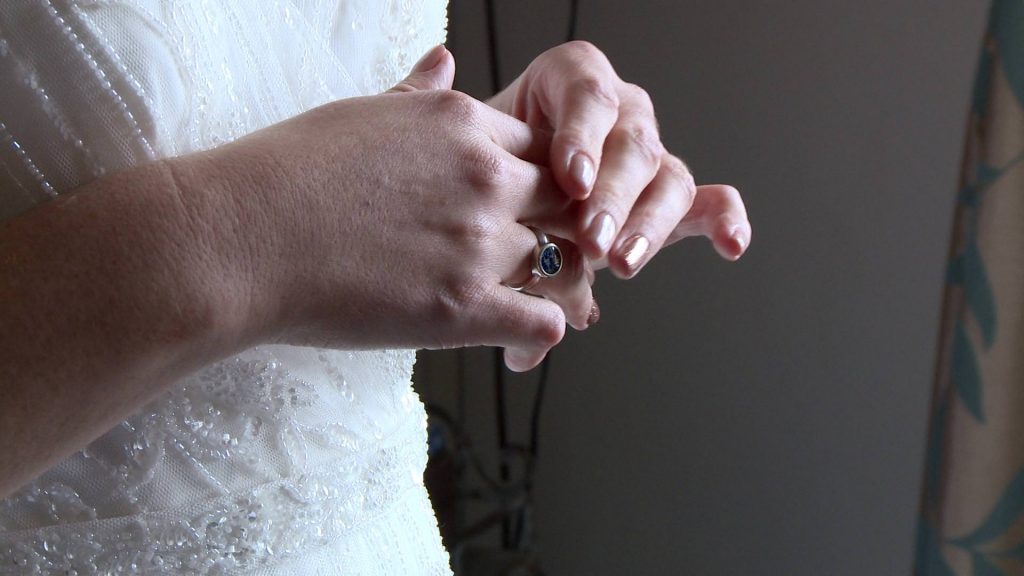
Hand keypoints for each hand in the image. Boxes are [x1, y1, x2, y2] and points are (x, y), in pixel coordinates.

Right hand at [176, 47, 591, 370]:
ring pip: (558, 260)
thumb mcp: (359, 112)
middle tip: (542, 253)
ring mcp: (480, 243)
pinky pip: (542, 320)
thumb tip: (445, 60)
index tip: (519, 204)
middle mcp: (486, 177)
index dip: (533, 179)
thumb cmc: (286, 172)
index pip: (540, 147)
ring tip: (528, 301)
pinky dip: (540, 330)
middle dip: (557, 226)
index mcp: (462, 123)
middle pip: (564, 200)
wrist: (239, 238)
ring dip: (550, 282)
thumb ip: (417, 92)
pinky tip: (519, 338)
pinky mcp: (464, 307)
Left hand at [488, 41, 751, 277]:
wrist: (500, 198)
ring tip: (622, 261)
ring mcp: (648, 155)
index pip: (587, 93)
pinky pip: (708, 200)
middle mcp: (617, 114)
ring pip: (667, 177)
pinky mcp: (669, 196)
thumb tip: (443, 94)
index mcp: (568, 83)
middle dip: (612, 194)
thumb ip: (475, 166)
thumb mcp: (471, 159)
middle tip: (589, 237)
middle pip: (631, 141)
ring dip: (648, 222)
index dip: (582, 134)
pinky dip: (723, 218)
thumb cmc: (483, 172)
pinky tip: (731, 243)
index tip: (569, 178)